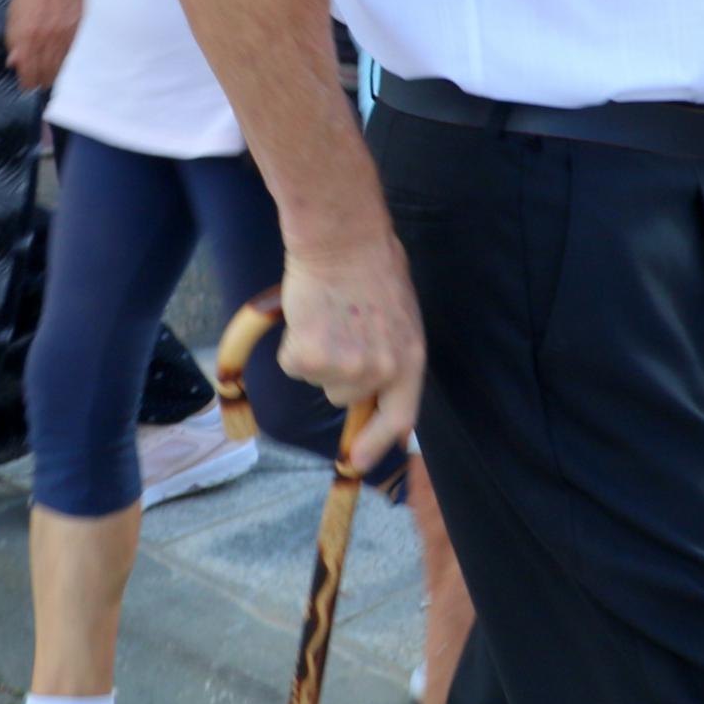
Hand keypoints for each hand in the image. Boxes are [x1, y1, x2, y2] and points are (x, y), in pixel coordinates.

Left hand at [6, 0, 82, 88]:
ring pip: (65, 68)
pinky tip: (70, 56)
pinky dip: (74, 58)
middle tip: (42, 76)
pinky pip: (79, 53)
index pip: (28, 76)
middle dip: (43, 78)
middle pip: (47, 76)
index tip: (28, 81)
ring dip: (59, 70)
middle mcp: (47, 41)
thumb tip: (14, 62)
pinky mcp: (84, 29)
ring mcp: (67, 36)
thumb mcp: (15, 13)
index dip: (27, 80)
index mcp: (26, 38)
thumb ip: (14, 41)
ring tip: (56, 69)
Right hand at [278, 228, 425, 472]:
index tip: (357, 461)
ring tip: (330, 315)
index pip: (400, 417)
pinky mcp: (310, 359)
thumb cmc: (374, 269)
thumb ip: (392, 353)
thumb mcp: (401, 317)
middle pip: (347, 397)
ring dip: (318, 355)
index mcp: (410, 358)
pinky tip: (310, 315)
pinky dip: (293, 344)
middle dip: (339, 372)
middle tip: (343, 329)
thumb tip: (377, 385)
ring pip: (319, 380)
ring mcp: (346, 368)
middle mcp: (381, 370)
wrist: (343, 241)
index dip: (378, 443)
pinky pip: (293, 364)